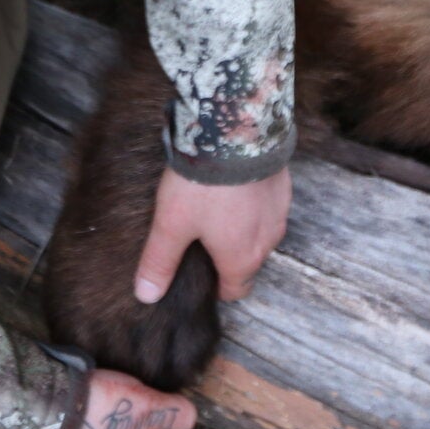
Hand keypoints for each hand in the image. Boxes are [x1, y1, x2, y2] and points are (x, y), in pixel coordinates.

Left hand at [136, 166, 290, 304]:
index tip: (200, 274)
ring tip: (214, 208)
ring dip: (242, 228)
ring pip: (260, 234)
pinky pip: (268, 206)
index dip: (216, 287)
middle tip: (199, 236)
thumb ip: (160, 262)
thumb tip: (146, 296)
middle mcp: (268, 242)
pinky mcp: (283, 187)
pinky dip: (252, 203)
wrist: (235, 132)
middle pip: (247, 262)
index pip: (235, 291)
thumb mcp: (171, 224)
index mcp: (241, 259)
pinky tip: (233, 187)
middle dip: (226, 256)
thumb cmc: (202, 183)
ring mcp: (279, 213)